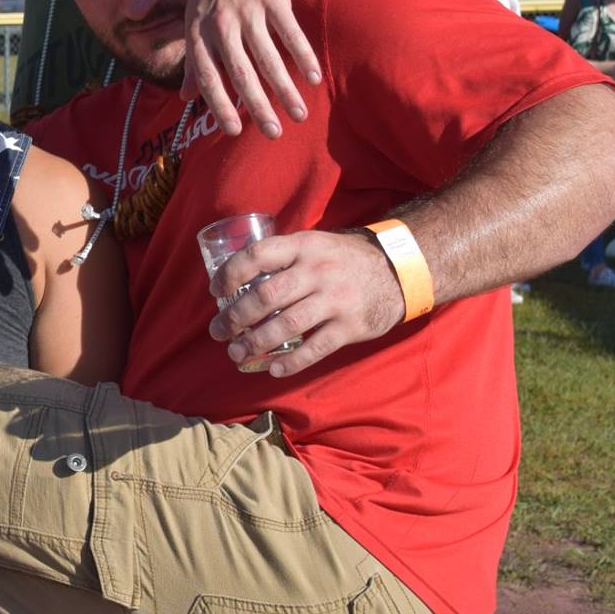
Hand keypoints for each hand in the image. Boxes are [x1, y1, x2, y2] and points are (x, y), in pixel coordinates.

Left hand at [182, 0, 321, 139]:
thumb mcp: (193, 21)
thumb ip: (192, 61)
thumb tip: (184, 97)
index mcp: (198, 33)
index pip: (207, 76)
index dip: (219, 105)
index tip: (234, 131)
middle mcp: (220, 23)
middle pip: (240, 73)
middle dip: (257, 107)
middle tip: (273, 134)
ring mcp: (247, 10)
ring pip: (267, 58)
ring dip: (285, 89)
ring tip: (298, 115)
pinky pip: (289, 33)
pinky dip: (302, 56)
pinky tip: (312, 78)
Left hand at [209, 230, 405, 376]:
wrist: (399, 271)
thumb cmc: (344, 259)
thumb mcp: (316, 244)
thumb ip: (284, 257)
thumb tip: (238, 279)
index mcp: (304, 246)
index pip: (257, 255)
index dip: (230, 273)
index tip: (216, 291)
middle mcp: (318, 271)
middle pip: (266, 296)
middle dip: (235, 317)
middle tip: (218, 332)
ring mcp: (336, 299)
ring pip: (286, 325)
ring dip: (255, 343)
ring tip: (236, 354)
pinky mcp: (350, 326)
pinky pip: (314, 349)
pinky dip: (291, 362)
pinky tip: (273, 369)